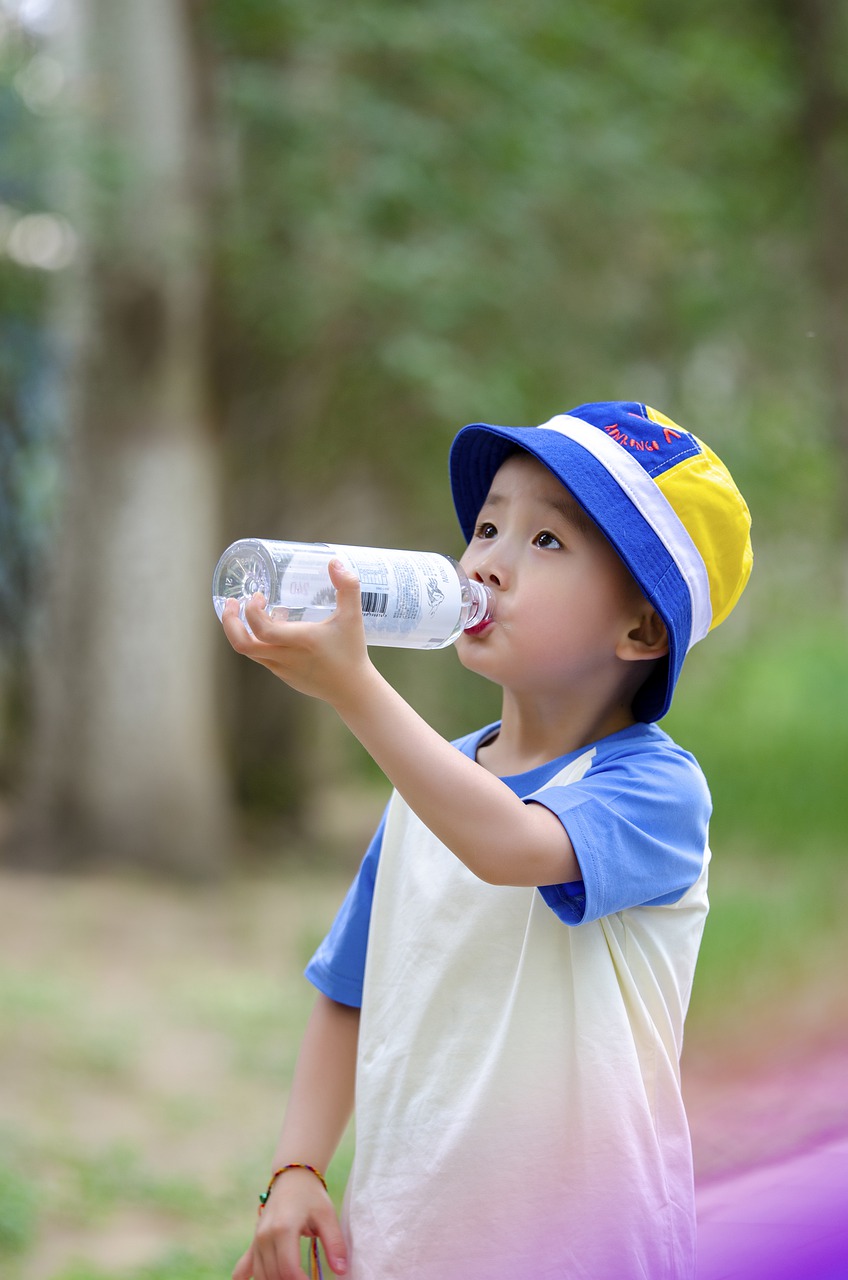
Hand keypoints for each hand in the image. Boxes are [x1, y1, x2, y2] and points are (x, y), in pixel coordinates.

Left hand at [220, 558, 371, 709]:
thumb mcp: (352, 617)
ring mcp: (281, 669)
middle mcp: (285, 657)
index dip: (251, 611)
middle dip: (230, 622)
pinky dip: (257, 641)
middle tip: (232, 603)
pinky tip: (270, 628)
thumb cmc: (352, 652)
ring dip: (241, 630)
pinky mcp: (283, 676)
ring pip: (248, 651)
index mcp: (300, 641)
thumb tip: (335, 561)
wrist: (352, 691)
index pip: (262, 630)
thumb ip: (348, 587)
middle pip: (242, 644)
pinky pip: (261, 657)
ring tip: (247, 611)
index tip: (258, 596)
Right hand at [232, 1169, 347, 1279]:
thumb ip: (335, 1243)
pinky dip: (248, 1279)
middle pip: (274, 1275)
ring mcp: (256, 1240)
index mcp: (283, 1229)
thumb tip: (341, 1271)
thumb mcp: (327, 1216)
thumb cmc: (311, 1196)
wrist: (292, 1178)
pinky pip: (243, 1268)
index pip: (289, 1269)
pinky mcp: (253, 1243)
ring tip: (294, 1279)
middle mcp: (264, 1236)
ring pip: (261, 1276)